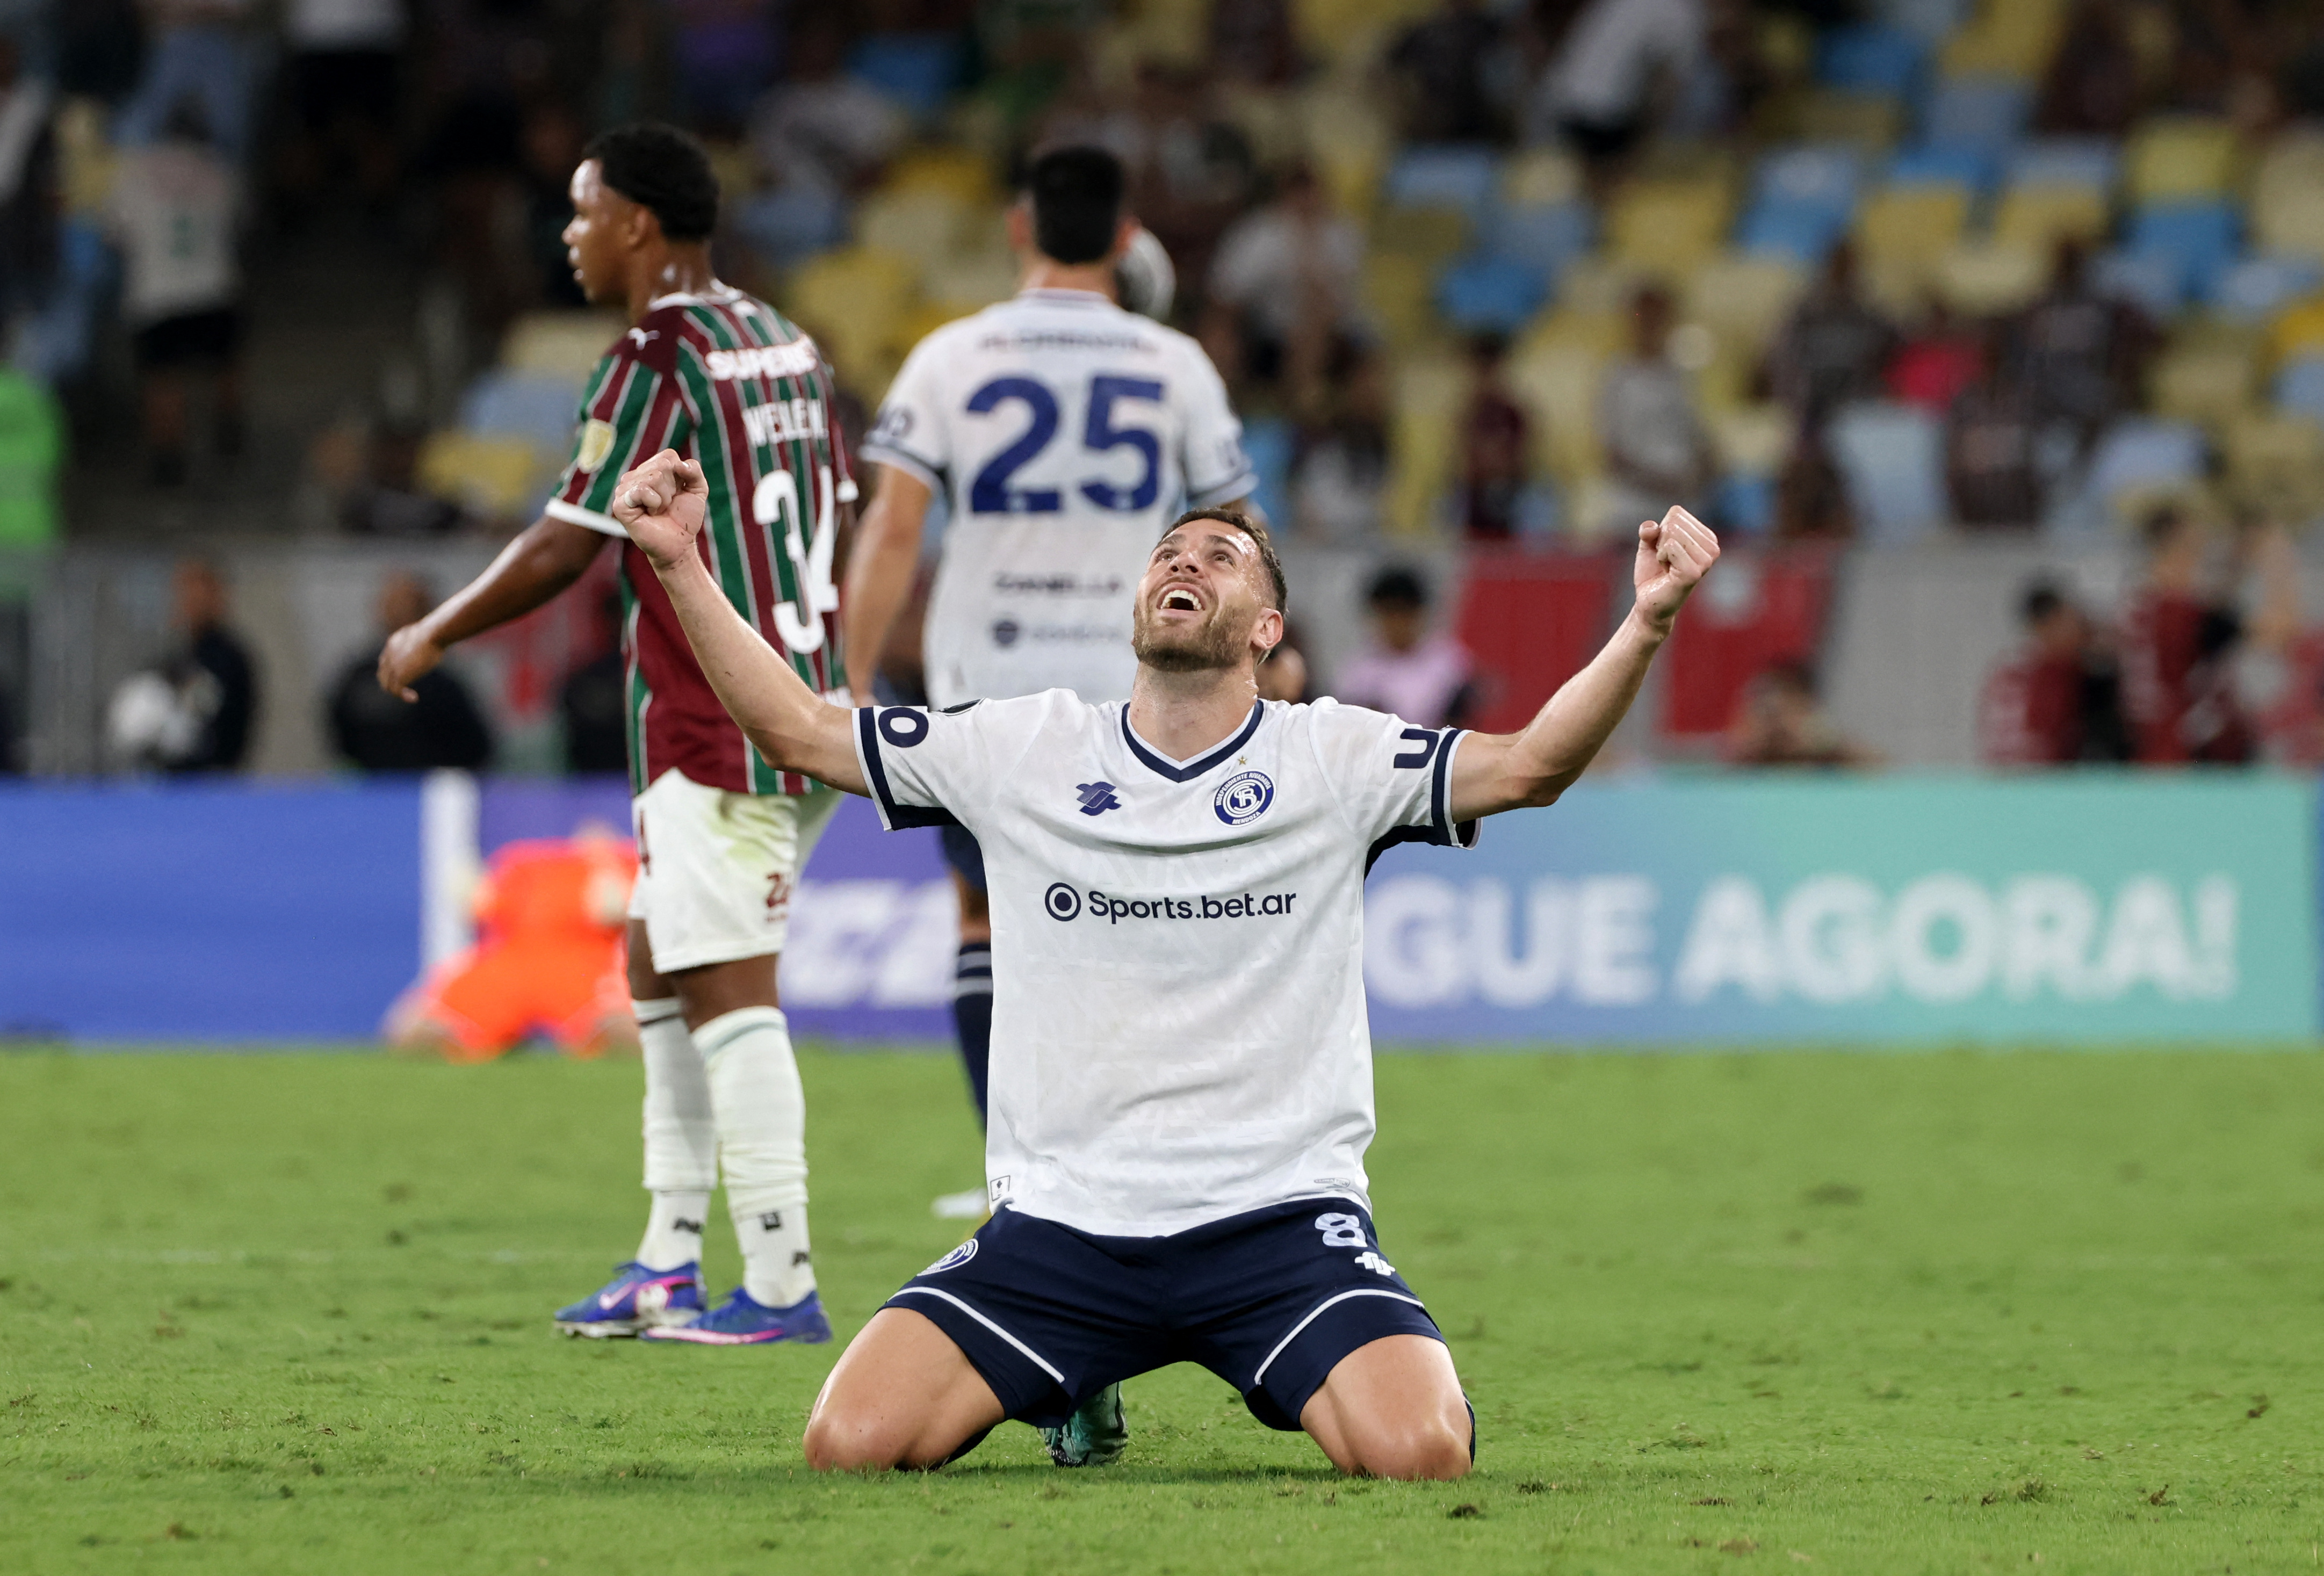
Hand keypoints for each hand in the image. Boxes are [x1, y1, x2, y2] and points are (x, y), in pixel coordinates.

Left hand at [377, 622, 443, 701]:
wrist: (433, 634)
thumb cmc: (436, 632)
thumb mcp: (424, 634)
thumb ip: (422, 640)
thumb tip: (435, 638)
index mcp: (393, 643)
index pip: (385, 661)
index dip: (391, 671)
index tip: (406, 676)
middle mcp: (389, 654)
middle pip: (382, 675)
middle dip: (390, 684)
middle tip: (403, 691)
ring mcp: (393, 665)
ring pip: (387, 685)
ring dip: (397, 693)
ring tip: (410, 696)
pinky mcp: (399, 674)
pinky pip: (396, 690)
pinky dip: (404, 696)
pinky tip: (414, 698)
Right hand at [611, 450, 707, 571]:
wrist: (679, 544)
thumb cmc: (684, 518)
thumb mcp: (698, 490)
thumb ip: (694, 470)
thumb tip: (679, 464)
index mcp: (651, 469)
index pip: (668, 456)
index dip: (680, 476)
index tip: (677, 494)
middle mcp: (635, 476)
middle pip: (662, 465)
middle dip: (672, 488)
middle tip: (667, 504)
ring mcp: (625, 488)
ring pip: (653, 476)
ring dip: (664, 498)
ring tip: (658, 510)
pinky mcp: (620, 503)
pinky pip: (642, 489)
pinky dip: (654, 503)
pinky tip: (650, 513)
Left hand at [1632, 505, 1719, 636]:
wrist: (1649, 601)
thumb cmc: (1653, 573)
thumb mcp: (1649, 545)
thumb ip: (1649, 530)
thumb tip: (1650, 527)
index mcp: (1707, 537)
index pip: (1677, 513)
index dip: (1662, 531)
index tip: (1666, 551)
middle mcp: (1712, 547)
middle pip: (1674, 522)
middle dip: (1661, 541)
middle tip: (1666, 561)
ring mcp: (1706, 561)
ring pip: (1673, 533)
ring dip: (1661, 551)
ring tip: (1668, 567)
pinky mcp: (1694, 572)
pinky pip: (1671, 547)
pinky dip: (1661, 557)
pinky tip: (1668, 572)